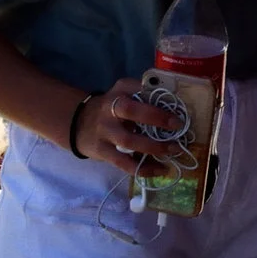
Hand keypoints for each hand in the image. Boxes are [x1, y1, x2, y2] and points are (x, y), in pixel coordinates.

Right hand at [71, 78, 191, 176]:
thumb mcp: (123, 95)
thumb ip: (144, 97)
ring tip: (174, 150)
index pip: (137, 87)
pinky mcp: (102, 151)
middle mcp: (110, 109)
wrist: (78, 124)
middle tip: (179, 125)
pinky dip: (143, 168)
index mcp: (120, 91)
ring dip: (154, 147)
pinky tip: (160, 170)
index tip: (177, 101)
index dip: (157, 93)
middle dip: (157, 118)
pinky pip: (123, 162)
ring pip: (129, 140)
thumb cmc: (112, 109)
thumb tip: (176, 106)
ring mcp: (105, 131)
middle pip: (132, 111)